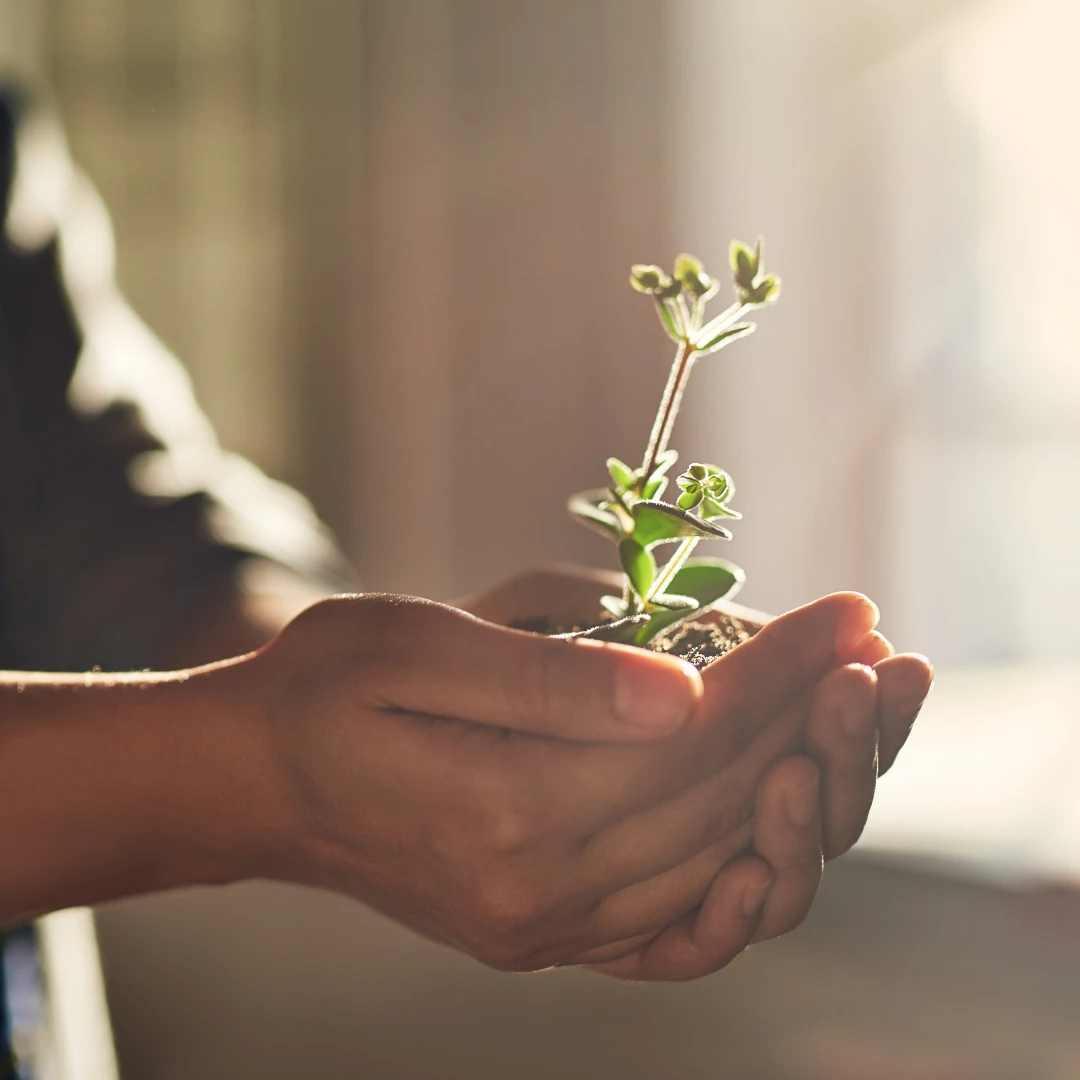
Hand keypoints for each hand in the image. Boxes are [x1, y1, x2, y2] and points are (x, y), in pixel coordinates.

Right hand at [222, 587, 876, 974]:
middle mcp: (538, 892)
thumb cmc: (325, 690)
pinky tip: (778, 817)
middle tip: (869, 642)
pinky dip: (745, 863)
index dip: (782, 666)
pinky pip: (678, 920)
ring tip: (845, 703)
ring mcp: (545, 927)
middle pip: (719, 795)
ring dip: (793, 776)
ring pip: (715, 855)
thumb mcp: (416, 647)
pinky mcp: (544, 932)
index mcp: (505, 809)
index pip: (694, 735)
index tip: (851, 609)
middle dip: (808, 710)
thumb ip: (547, 673)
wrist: (260, 781)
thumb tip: (684, 690)